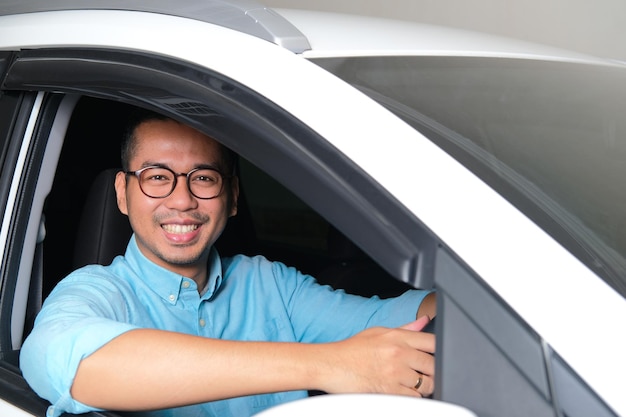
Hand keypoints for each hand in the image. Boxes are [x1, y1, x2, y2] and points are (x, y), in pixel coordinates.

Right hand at [316, 316, 434, 397]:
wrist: (329, 365)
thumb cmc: (351, 350)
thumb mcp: (378, 332)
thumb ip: (405, 329)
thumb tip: (424, 322)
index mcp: (397, 336)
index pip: (433, 342)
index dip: (438, 351)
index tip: (434, 356)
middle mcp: (398, 353)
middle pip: (434, 365)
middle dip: (431, 372)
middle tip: (421, 373)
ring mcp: (395, 373)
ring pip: (426, 385)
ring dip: (421, 387)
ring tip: (407, 383)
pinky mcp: (389, 391)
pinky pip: (413, 399)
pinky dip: (410, 398)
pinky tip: (399, 391)